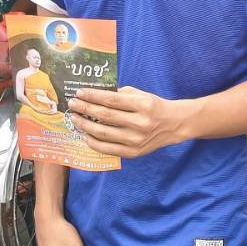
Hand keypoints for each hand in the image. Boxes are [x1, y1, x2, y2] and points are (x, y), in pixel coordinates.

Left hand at [68, 87, 192, 158]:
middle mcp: (140, 123)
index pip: (111, 100)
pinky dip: (93, 142)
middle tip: (72, 104)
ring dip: (85, 125)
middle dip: (85, 109)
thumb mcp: (141, 95)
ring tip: (75, 118)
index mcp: (142, 105)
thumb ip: (120, 94)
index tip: (79, 92)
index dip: (93, 96)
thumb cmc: (154, 107)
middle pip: (105, 116)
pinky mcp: (133, 153)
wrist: (174, 125)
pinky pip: (107, 149)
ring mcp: (136, 140)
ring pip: (103, 133)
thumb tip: (94, 95)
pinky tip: (85, 134)